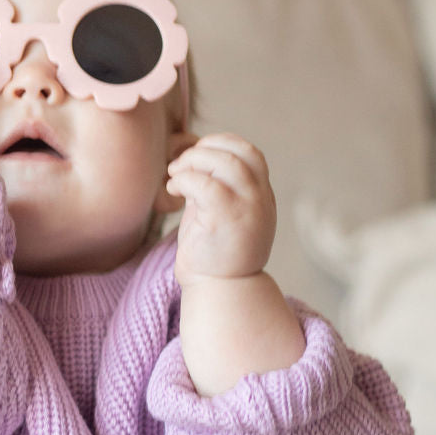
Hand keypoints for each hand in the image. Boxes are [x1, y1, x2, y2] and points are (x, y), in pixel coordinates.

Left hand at [166, 133, 276, 287]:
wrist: (220, 291)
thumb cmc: (214, 254)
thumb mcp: (222, 213)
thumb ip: (217, 186)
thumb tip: (195, 158)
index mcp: (262, 196)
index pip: (250, 153)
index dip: (221, 144)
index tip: (197, 155)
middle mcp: (260, 199)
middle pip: (239, 152)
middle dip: (204, 150)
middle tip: (180, 165)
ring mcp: (247, 209)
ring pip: (224, 162)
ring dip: (193, 161)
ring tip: (175, 175)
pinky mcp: (224, 220)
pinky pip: (204, 184)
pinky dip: (184, 179)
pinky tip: (172, 190)